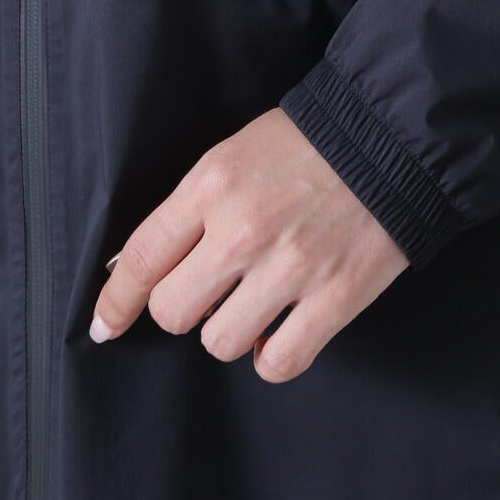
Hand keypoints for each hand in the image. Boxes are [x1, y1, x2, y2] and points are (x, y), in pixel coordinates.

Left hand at [89, 106, 409, 381]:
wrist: (393, 136)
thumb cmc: (313, 142)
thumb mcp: (236, 152)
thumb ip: (192, 207)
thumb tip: (147, 267)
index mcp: (214, 184)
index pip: (140, 257)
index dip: (115, 300)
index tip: (106, 322)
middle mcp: (244, 229)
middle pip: (172, 311)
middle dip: (185, 307)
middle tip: (213, 290)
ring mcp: (290, 267)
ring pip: (220, 343)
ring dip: (232, 330)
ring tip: (259, 299)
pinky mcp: (334, 297)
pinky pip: (277, 363)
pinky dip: (274, 355)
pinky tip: (284, 327)